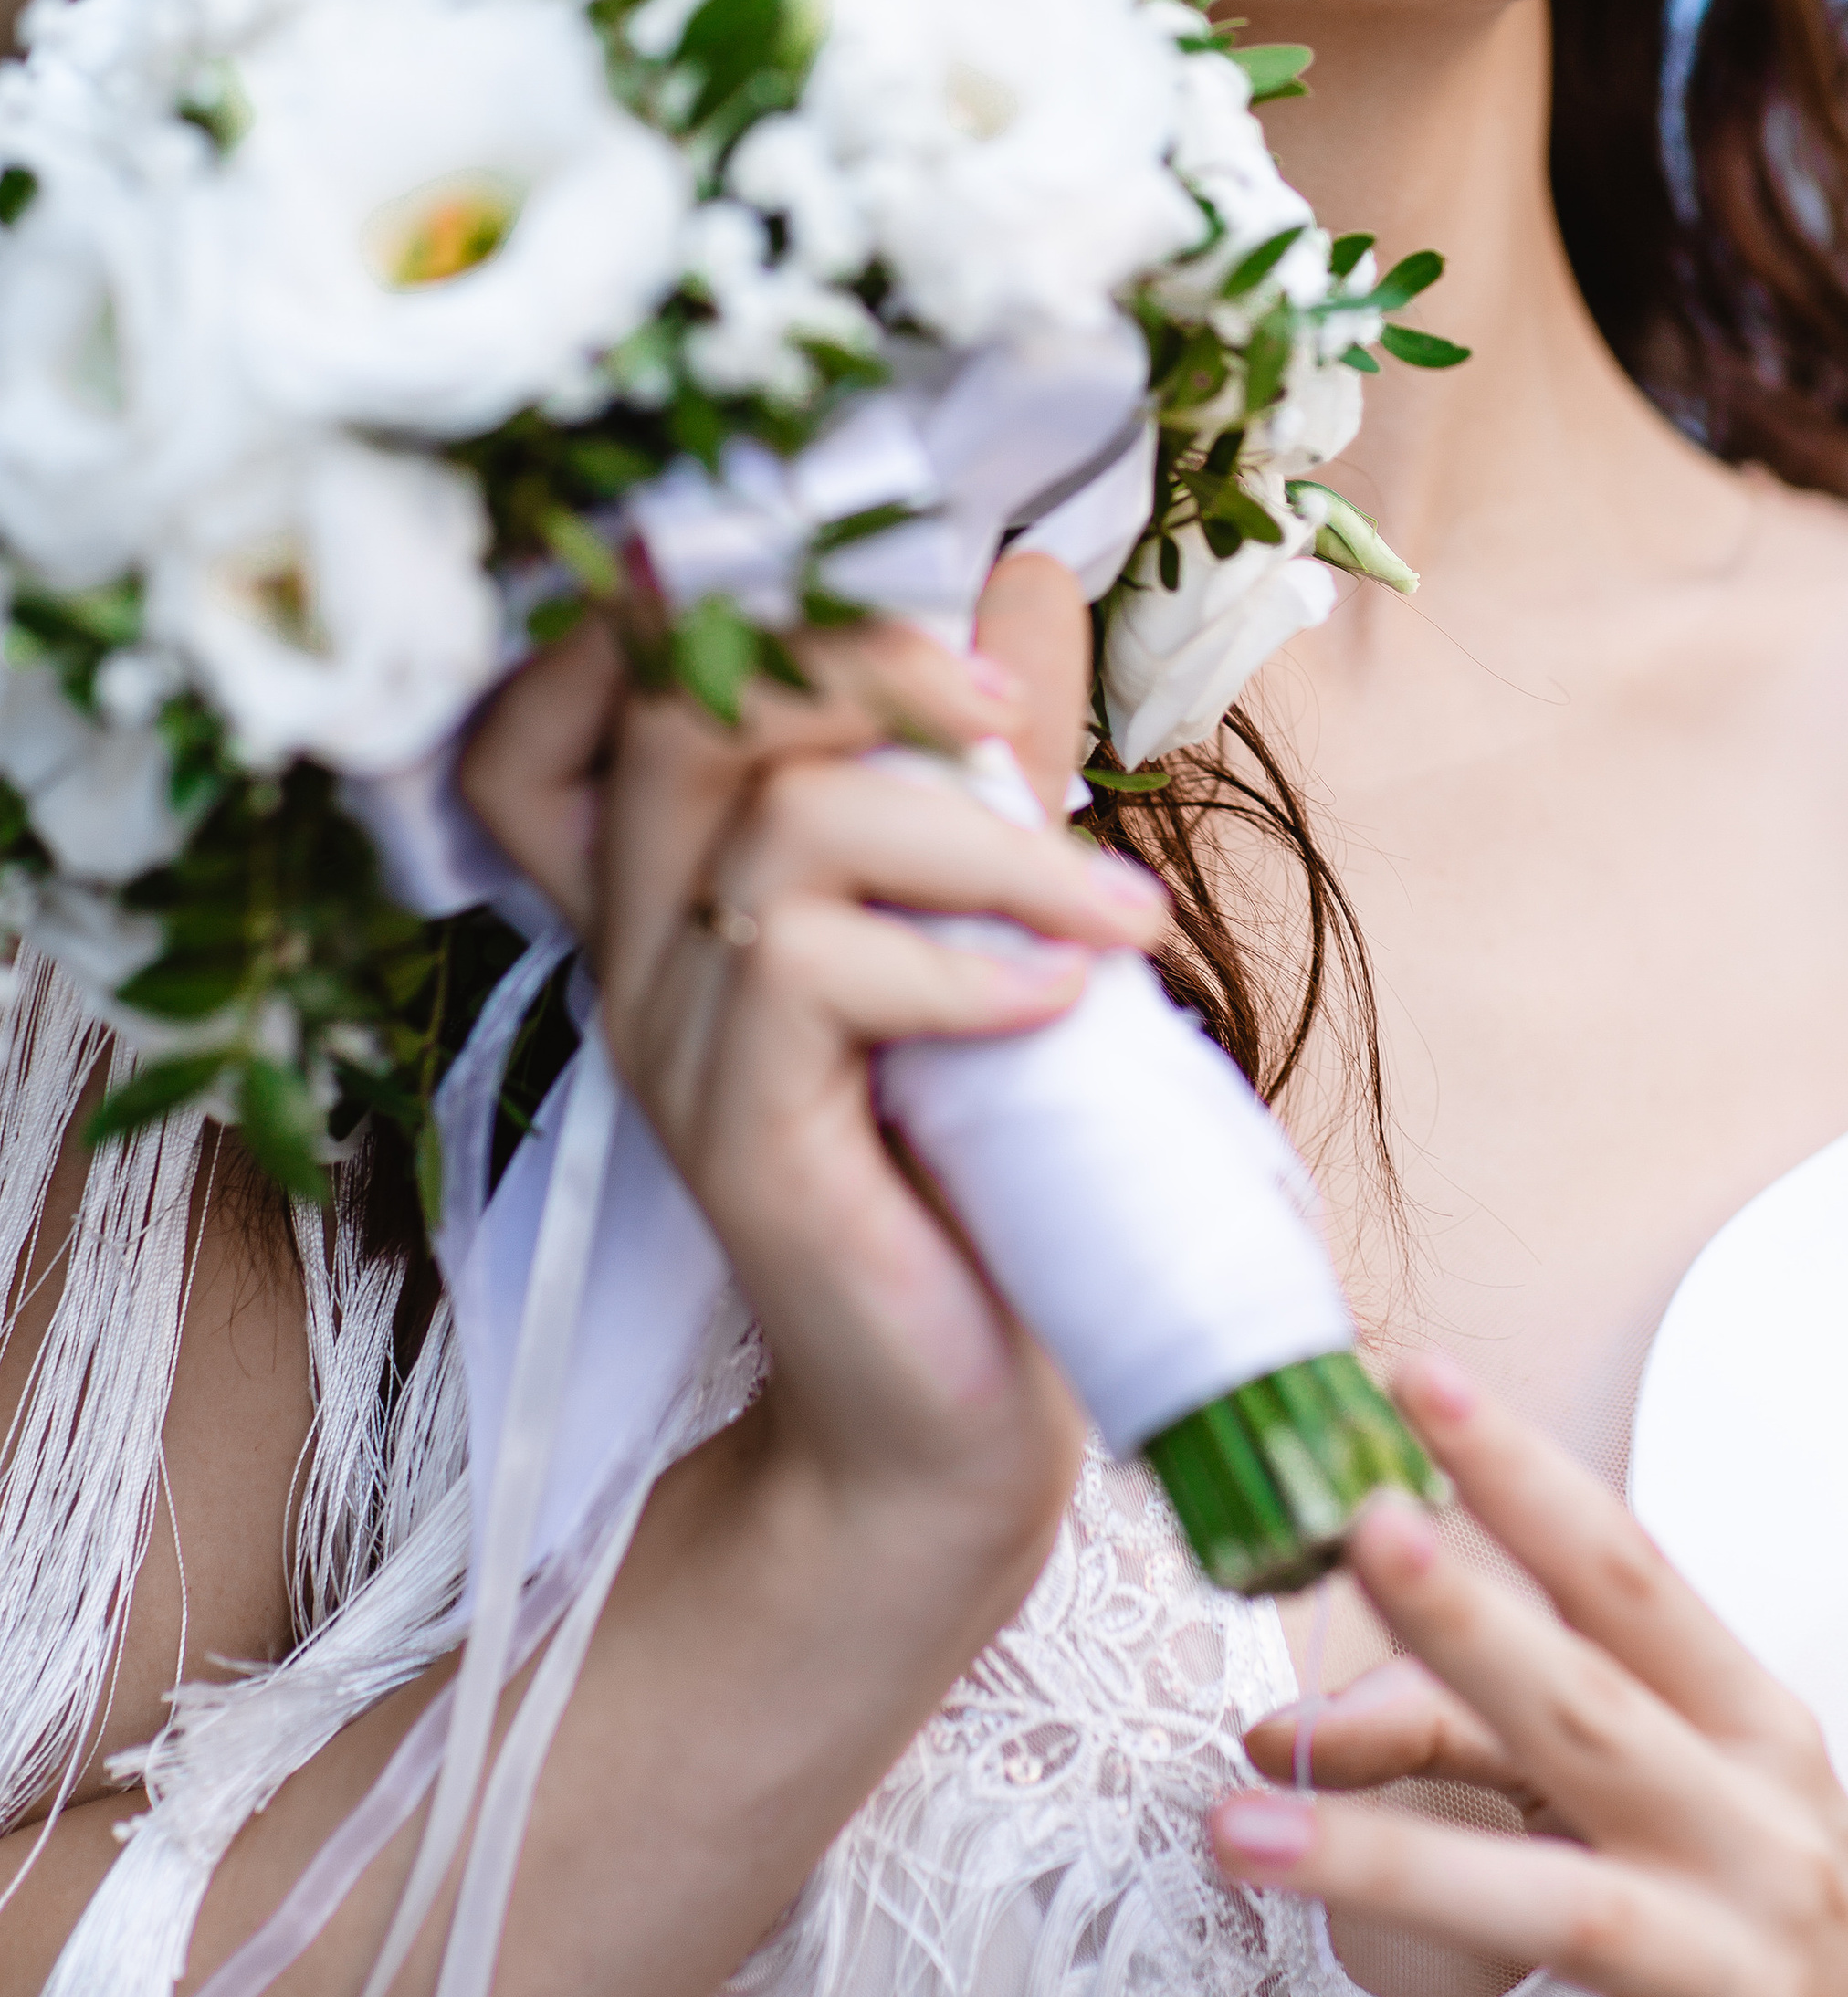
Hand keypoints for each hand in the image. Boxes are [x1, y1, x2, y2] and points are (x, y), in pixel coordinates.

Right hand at [459, 558, 1166, 1563]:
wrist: (948, 1422)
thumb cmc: (975, 1160)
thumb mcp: (990, 916)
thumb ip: (991, 754)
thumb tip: (1029, 574)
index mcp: (678, 876)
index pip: (581, 688)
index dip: (695, 608)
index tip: (898, 615)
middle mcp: (641, 941)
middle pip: (684, 707)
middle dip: (863, 658)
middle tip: (1012, 710)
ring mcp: (671, 1040)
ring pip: (783, 829)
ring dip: (985, 841)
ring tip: (1118, 917)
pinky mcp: (733, 1137)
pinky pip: (812, 974)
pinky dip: (968, 968)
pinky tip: (1064, 1005)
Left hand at [1211, 1358, 1847, 1996]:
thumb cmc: (1773, 1918)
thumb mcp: (1686, 1799)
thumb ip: (1496, 1735)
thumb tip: (1291, 1724)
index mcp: (1754, 1738)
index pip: (1633, 1580)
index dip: (1529, 1478)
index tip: (1420, 1381)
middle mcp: (1755, 1851)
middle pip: (1598, 1720)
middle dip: (1479, 1624)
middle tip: (1358, 1537)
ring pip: (1562, 1916)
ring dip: (1391, 1862)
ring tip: (1238, 1826)